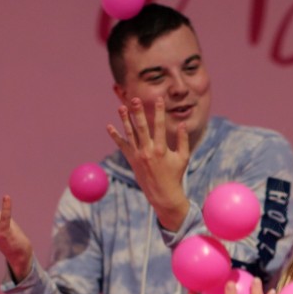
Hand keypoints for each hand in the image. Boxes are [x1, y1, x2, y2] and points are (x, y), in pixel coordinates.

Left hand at [107, 97, 190, 229]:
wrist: (163, 194)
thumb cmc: (175, 175)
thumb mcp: (183, 158)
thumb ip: (182, 140)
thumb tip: (182, 124)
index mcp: (161, 149)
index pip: (160, 126)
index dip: (159, 111)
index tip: (158, 99)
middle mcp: (148, 151)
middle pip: (141, 127)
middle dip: (138, 112)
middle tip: (135, 99)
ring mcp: (138, 155)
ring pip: (130, 134)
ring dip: (124, 120)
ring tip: (121, 107)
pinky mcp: (132, 160)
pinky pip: (122, 146)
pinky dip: (115, 136)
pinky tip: (109, 126)